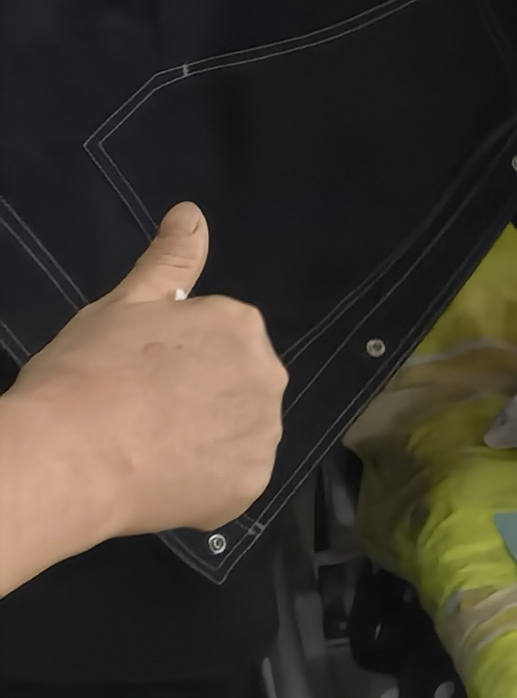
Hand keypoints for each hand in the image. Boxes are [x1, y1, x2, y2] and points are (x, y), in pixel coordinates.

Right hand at [12, 206, 287, 540]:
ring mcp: (263, 435)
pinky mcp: (250, 484)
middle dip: (199, 394)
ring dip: (206, 438)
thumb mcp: (123, 304)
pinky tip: (161, 479)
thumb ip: (169, 260)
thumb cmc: (88, 372)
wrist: (66, 457)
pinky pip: (233, 479)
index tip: (137, 372)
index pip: (218, 338)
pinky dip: (204, 482)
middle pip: (237, 383)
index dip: (173, 357)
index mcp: (241, 325)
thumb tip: (192, 212)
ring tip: (148, 449)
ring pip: (238, 431)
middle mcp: (269, 375)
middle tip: (140, 412)